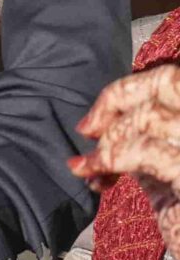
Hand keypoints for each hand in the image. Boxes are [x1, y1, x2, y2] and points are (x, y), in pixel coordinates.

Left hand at [71, 67, 179, 259]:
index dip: (131, 89)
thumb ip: (151, 147)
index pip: (175, 80)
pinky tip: (91, 175)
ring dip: (109, 138)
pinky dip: (108, 158)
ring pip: (151, 115)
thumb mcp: (172, 179)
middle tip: (87, 129)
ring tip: (90, 166)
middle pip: (170, 81)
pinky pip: (145, 151)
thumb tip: (107, 130)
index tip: (98, 116)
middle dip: (117, 99)